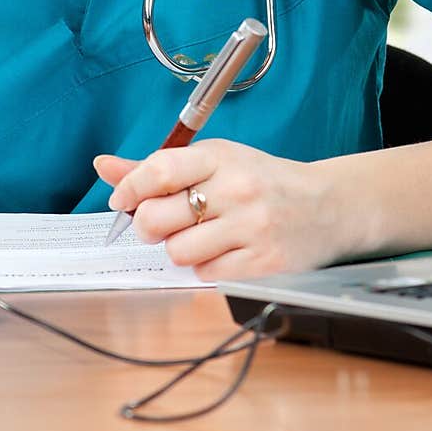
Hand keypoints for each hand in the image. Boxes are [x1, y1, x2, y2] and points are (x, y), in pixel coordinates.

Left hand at [93, 139, 354, 280]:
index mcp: (220, 157)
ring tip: (200, 236)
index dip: (129, 188)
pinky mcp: (263, 262)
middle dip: (149, 225)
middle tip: (163, 223)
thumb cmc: (262, 181)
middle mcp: (236, 189)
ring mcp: (251, 227)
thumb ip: (157, 168)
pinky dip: (204, 266)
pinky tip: (222, 251)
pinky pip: (205, 274)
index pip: (160, 170)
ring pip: (177, 251)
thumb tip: (103, 167)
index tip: (122, 200)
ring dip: (179, 248)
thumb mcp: (215, 162)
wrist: (328, 206)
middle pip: (157, 217)